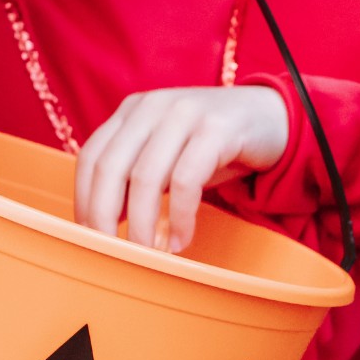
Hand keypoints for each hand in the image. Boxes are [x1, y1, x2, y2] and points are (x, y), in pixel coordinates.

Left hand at [74, 85, 288, 252]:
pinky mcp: (217, 130)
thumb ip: (139, 175)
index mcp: (134, 110)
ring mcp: (185, 114)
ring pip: (146, 176)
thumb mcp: (171, 153)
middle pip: (111, 167)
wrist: (274, 119)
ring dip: (142, 223)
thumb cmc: (218, 145)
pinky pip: (187, 181)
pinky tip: (181, 239)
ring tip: (149, 252)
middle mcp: (154, 106)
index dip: (85, 199)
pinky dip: (180, 217)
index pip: (92, 155)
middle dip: (104, 216)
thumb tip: (105, 219)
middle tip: (112, 252)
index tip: (90, 235)